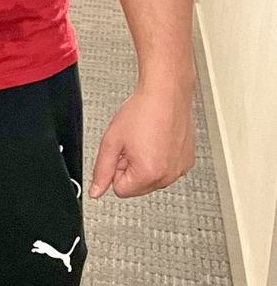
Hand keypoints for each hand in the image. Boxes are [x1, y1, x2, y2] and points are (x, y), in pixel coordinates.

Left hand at [88, 81, 195, 198]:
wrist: (166, 94)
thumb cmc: (142, 112)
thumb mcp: (111, 141)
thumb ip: (102, 170)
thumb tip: (96, 191)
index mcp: (148, 174)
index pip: (121, 190)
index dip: (116, 170)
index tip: (121, 153)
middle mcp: (168, 176)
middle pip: (137, 187)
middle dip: (131, 169)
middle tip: (133, 145)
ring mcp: (180, 169)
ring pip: (152, 179)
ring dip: (145, 164)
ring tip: (146, 140)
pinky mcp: (187, 162)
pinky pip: (167, 170)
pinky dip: (160, 159)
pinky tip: (159, 141)